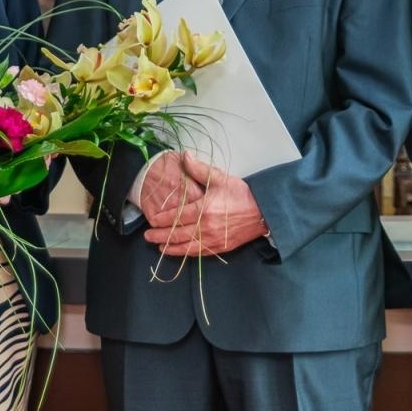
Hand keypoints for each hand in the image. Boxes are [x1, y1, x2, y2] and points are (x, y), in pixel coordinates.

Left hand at [143, 151, 267, 256]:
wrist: (263, 211)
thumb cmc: (241, 194)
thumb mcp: (219, 178)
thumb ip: (199, 169)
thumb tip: (184, 156)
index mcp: (204, 209)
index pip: (177, 216)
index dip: (163, 219)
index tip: (152, 220)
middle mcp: (206, 227)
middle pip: (177, 234)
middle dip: (160, 235)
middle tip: (148, 236)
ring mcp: (213, 239)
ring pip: (186, 247)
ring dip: (170, 248)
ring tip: (159, 246)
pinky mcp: (220, 247)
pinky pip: (199, 253)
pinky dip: (186, 254)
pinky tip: (179, 252)